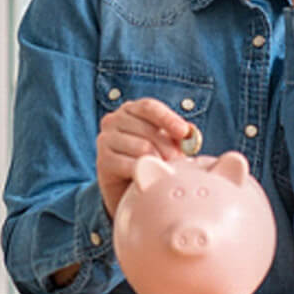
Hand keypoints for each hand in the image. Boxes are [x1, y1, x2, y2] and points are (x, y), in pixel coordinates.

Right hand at [96, 98, 189, 218]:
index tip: (184, 132)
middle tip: (179, 162)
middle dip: (168, 147)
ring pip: (141, 147)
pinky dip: (144, 171)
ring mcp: (105, 139)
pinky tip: (150, 176)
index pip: (149, 107)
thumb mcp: (165, 143)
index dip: (168, 118)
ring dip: (158, 161)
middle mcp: (114, 119)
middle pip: (147, 129)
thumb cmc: (149, 158)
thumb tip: (190, 132)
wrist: (126, 187)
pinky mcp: (102, 160)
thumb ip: (177, 135)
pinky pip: (130, 164)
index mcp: (131, 109)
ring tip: (166, 171)